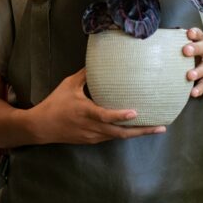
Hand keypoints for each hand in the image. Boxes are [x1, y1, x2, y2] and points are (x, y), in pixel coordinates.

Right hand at [28, 68, 166, 144]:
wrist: (42, 127)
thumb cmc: (55, 103)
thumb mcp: (68, 85)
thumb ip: (85, 75)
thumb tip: (99, 62)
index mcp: (86, 112)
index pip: (105, 116)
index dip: (120, 116)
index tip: (135, 113)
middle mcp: (92, 127)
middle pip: (120, 132)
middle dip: (142, 131)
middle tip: (160, 127)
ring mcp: (93, 136)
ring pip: (118, 136)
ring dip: (136, 133)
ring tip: (155, 128)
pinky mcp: (92, 140)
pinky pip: (111, 137)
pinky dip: (124, 133)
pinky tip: (134, 129)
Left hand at [183, 27, 202, 97]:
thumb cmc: (202, 56)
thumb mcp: (197, 47)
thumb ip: (183, 43)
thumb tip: (161, 40)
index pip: (200, 35)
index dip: (195, 33)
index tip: (189, 33)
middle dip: (195, 49)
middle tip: (186, 50)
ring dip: (198, 71)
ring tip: (189, 75)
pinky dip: (199, 88)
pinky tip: (193, 92)